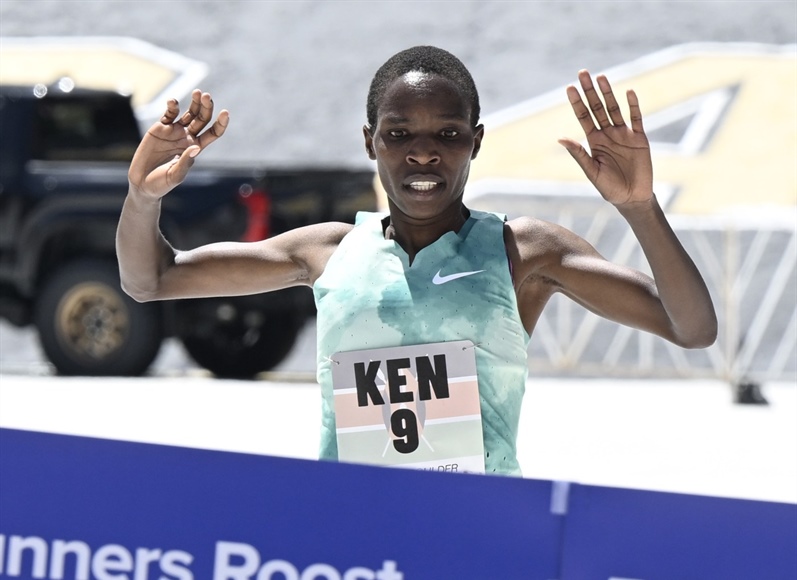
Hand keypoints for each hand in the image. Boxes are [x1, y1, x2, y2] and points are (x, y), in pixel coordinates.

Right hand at [128, 89, 228, 198]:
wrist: (142, 183)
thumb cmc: (161, 183)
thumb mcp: (175, 175)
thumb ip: (185, 161)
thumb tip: (195, 147)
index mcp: (196, 148)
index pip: (213, 133)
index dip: (220, 123)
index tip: (225, 113)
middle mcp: (187, 137)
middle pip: (202, 118)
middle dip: (206, 107)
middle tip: (207, 96)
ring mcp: (174, 131)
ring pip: (189, 113)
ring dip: (195, 102)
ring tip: (198, 92)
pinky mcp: (160, 128)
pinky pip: (169, 113)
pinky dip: (172, 106)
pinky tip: (173, 102)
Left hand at [558, 70, 652, 205]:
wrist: (632, 198)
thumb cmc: (609, 188)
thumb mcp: (592, 171)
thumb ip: (579, 154)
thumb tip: (561, 138)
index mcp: (594, 141)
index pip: (583, 117)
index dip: (577, 102)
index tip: (570, 87)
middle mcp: (608, 134)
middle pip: (597, 107)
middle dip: (590, 91)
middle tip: (583, 73)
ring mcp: (624, 134)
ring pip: (615, 109)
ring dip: (608, 93)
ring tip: (601, 77)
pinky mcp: (639, 138)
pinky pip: (636, 118)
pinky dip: (633, 106)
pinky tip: (628, 92)